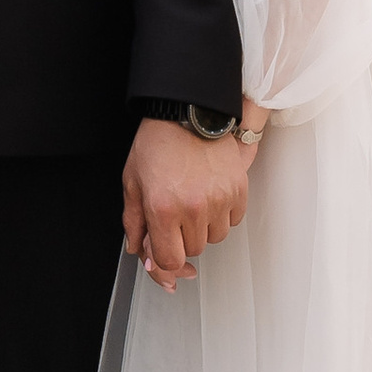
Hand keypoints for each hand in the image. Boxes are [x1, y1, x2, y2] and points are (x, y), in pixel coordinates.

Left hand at [121, 117, 247, 284]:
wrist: (188, 111)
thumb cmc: (158, 143)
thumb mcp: (132, 183)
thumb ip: (133, 222)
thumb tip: (138, 250)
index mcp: (163, 208)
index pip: (169, 260)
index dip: (164, 260)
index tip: (163, 252)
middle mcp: (193, 208)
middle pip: (193, 250)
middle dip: (181, 238)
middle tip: (175, 216)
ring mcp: (219, 199)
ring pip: (215, 237)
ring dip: (203, 228)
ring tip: (192, 201)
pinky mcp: (238, 190)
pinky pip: (233, 220)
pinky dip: (223, 214)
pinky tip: (210, 196)